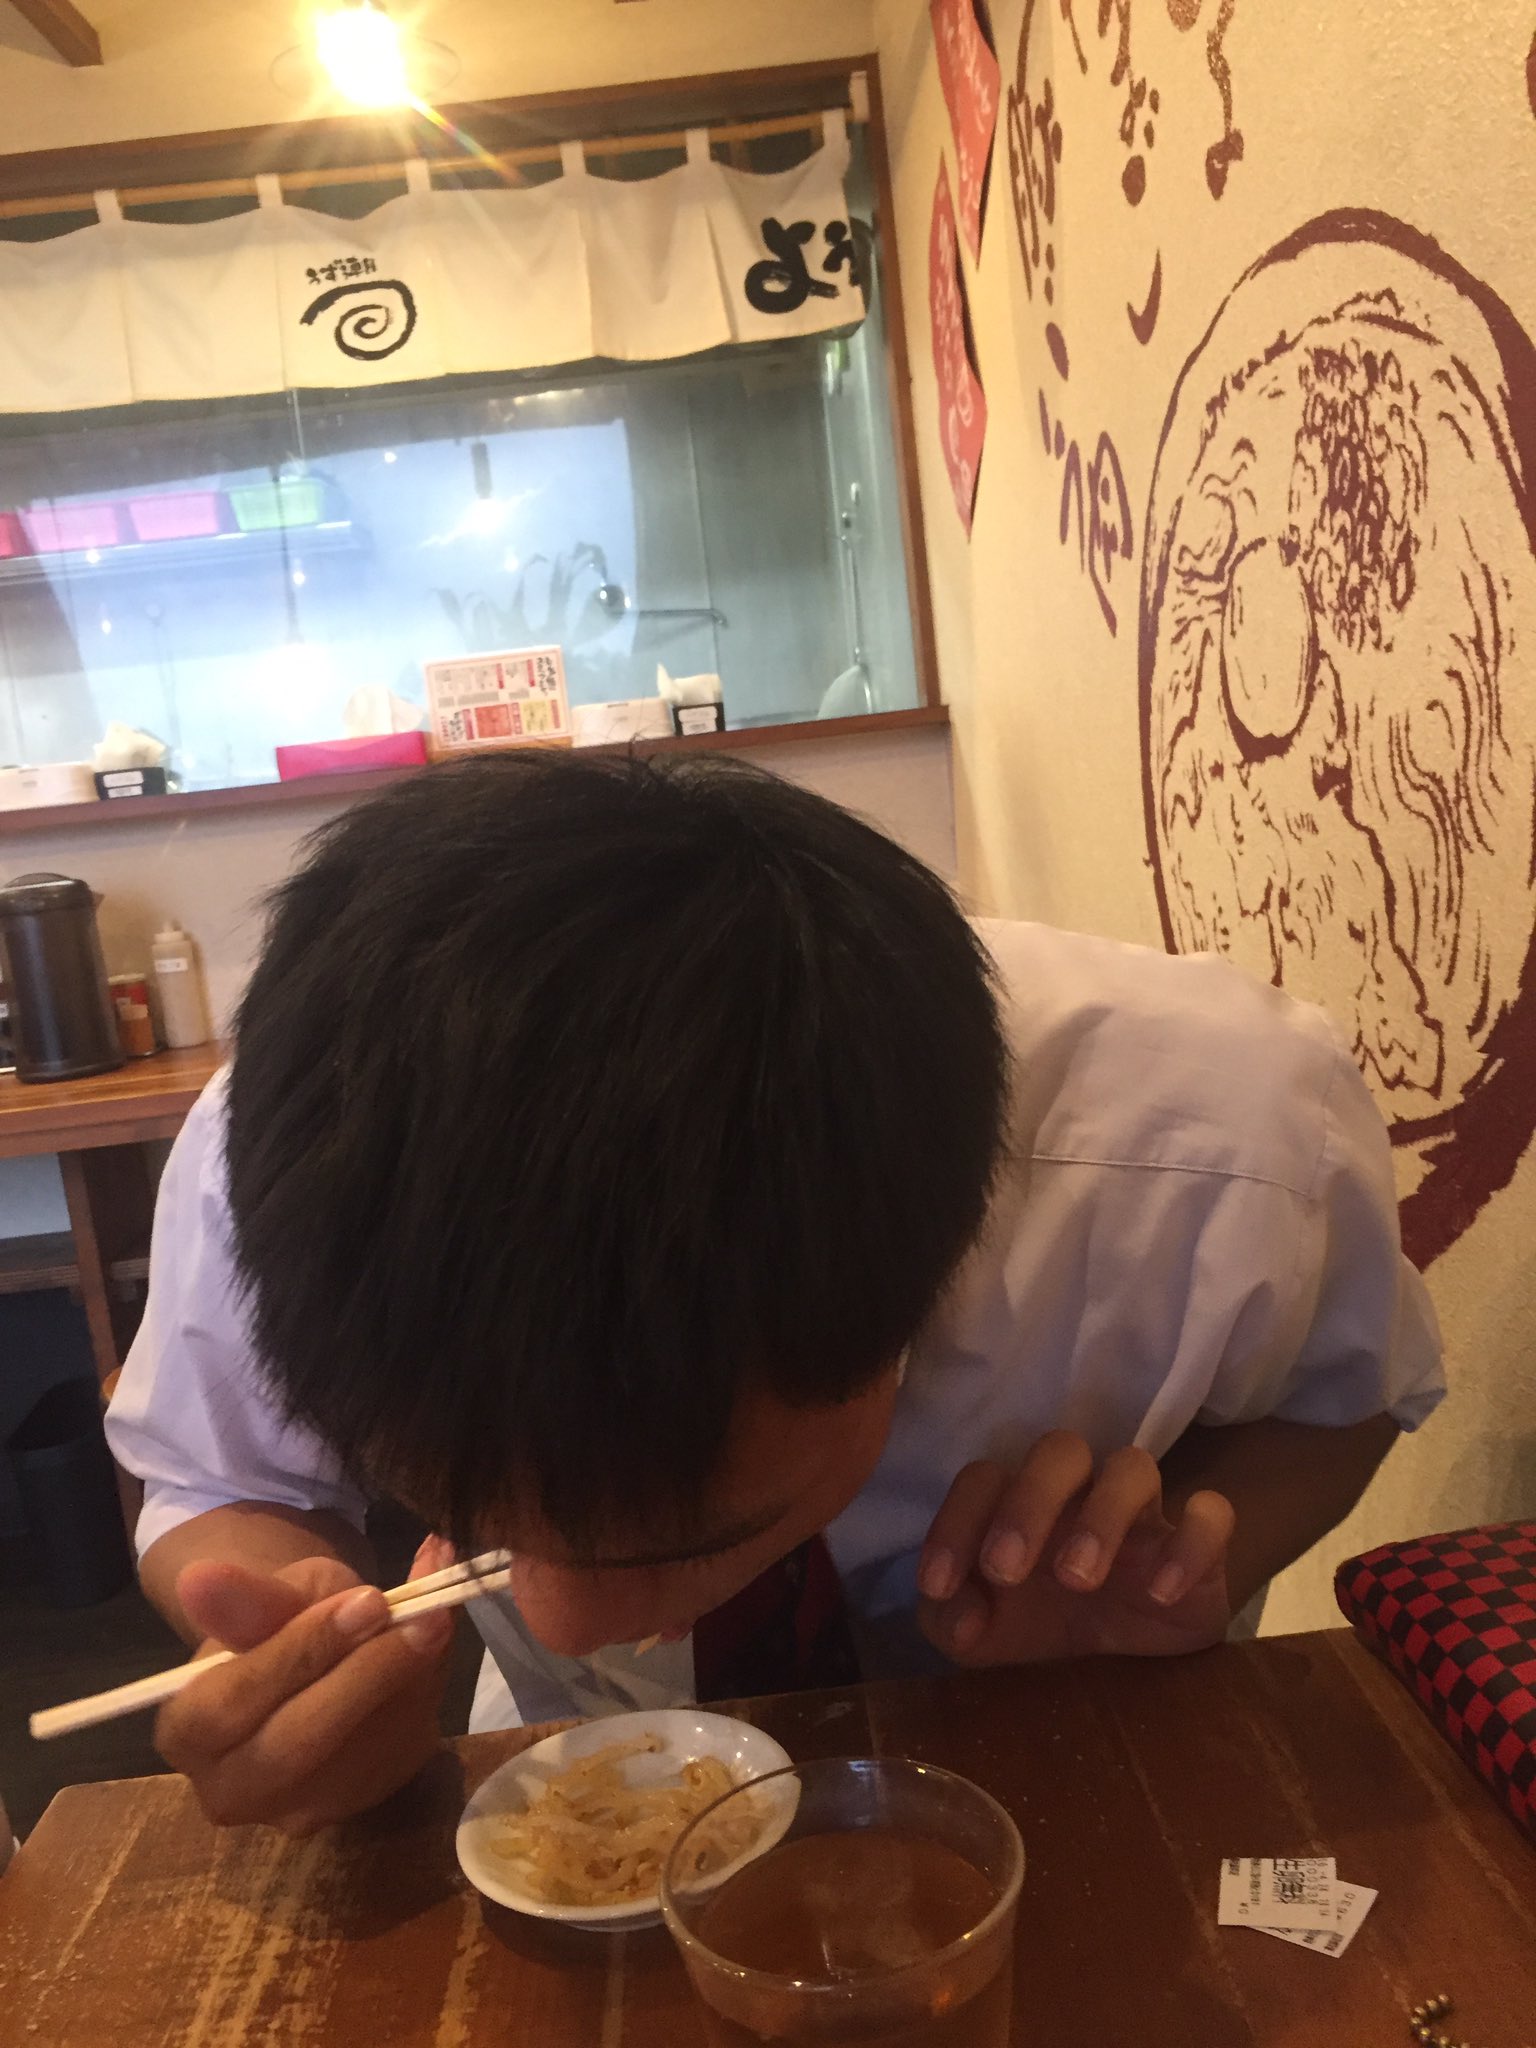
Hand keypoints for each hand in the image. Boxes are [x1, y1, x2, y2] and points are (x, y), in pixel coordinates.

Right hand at [156, 1538, 455, 1835]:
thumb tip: (201, 1577)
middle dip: (370, 1673)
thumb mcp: (268, 1593)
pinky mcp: (355, 1806)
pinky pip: (400, 1754)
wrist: (304, 1659)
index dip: (305, 1649)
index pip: (237, 1700)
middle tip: (428, 1617)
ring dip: (413, 1680)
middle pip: (300, 1743)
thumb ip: (247, 1599)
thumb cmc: (275, 1618)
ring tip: (437, 1615)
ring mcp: (296, 1811)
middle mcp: (232, 1790)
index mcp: (187, 1732)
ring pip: (363, 1752)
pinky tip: (434, 1646)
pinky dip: (427, 1694)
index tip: (368, 1599)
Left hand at [917, 1434, 1234, 1664]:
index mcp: (1019, 1501)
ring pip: (1132, 1467)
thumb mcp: (980, 1636)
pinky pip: (1212, 1515)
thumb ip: (949, 1619)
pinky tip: (1161, 1591)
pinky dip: (1191, 1542)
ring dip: (1102, 1516)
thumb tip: (955, 1611)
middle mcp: (1079, 1492)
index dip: (955, 1523)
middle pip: (1058, 1451)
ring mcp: (1142, 1513)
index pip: (983, 1478)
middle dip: (1028, 1503)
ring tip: (1079, 1579)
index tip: (939, 1585)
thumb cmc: (1041, 1622)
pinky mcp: (1200, 1543)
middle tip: (1007, 1571)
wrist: (1127, 1658)